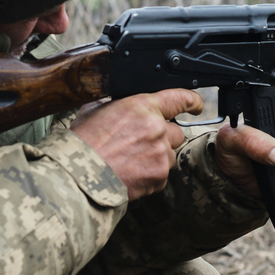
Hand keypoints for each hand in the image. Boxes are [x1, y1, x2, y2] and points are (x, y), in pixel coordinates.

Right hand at [69, 90, 203, 199]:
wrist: (78, 176)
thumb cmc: (81, 143)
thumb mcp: (94, 110)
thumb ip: (116, 104)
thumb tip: (120, 103)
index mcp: (141, 106)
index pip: (179, 98)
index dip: (191, 101)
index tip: (196, 105)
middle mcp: (156, 128)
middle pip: (177, 131)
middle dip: (163, 137)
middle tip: (141, 144)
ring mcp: (160, 154)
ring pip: (170, 154)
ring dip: (157, 157)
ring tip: (131, 162)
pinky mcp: (159, 176)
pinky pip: (162, 174)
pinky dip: (150, 175)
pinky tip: (131, 173)